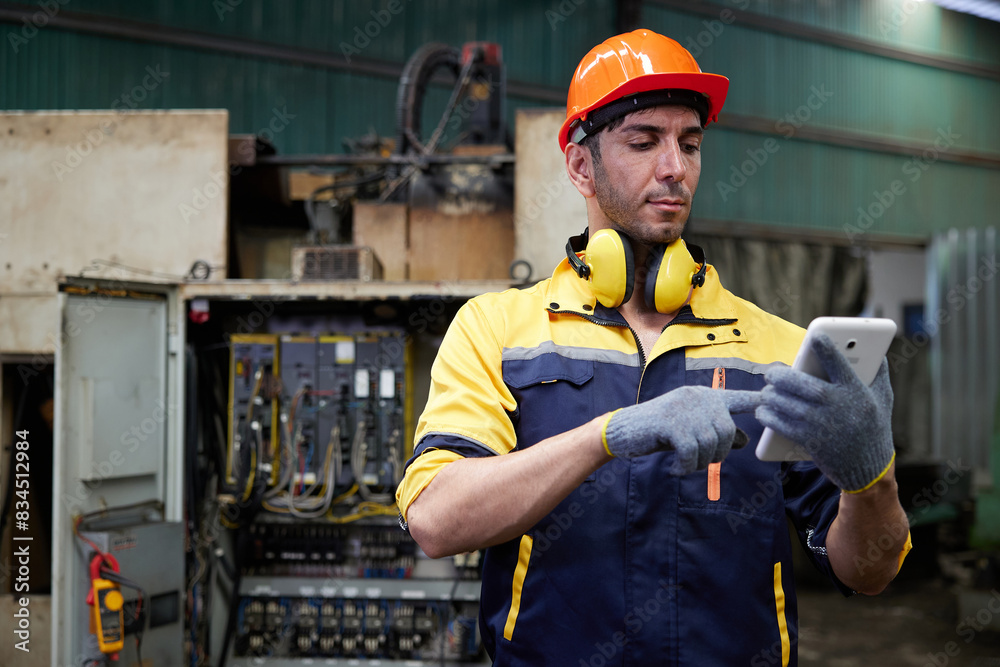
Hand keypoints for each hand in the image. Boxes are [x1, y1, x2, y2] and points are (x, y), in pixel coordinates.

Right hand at [602, 385, 761, 474]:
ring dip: (700, 463)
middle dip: (719, 454)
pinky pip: (691, 452)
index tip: (776, 398)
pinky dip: (685, 467)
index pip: (739, 398)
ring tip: (684, 464)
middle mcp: (697, 398)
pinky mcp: (670, 423)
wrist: (622, 431)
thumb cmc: (659, 431)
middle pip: (727, 432)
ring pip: (710, 444)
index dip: (759, 400)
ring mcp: (684, 409)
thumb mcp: (691, 430)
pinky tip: (675, 469)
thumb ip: (716, 432)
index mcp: (704, 396)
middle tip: (699, 462)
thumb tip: (745, 440)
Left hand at [756, 333, 894, 491]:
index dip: (827, 349)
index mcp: (857, 392)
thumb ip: (878, 374)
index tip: (816, 336)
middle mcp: (839, 406)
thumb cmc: (875, 429)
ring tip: (767, 392)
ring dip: (772, 396)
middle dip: (782, 376)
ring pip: (788, 404)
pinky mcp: (810, 441)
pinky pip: (782, 424)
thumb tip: (876, 350)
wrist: (869, 470)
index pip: (840, 365)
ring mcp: (822, 424)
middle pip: (804, 385)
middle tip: (771, 373)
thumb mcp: (884, 399)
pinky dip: (769, 417)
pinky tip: (763, 411)